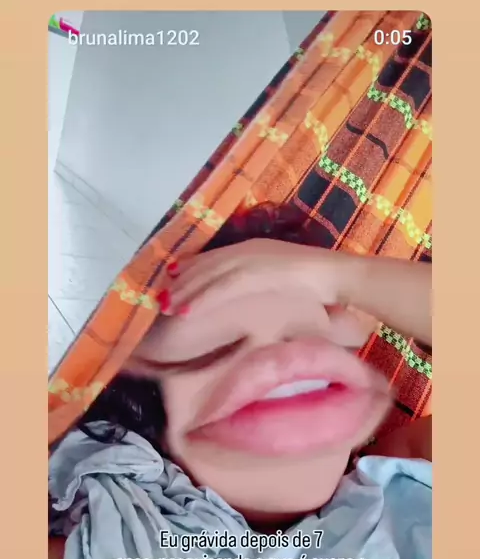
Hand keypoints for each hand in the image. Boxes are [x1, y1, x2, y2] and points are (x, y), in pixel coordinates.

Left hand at [162, 239, 346, 317]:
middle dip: (181, 282)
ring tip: (165, 308)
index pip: (215, 258)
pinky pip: (221, 288)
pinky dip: (202, 299)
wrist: (339, 276)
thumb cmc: (318, 282)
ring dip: (184, 292)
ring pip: (208, 276)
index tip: (171, 280)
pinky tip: (185, 312)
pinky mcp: (256, 272)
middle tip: (159, 299)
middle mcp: (248, 248)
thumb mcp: (284, 279)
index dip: (191, 269)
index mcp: (254, 247)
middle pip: (205, 265)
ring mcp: (251, 258)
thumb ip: (265, 281)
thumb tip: (255, 294)